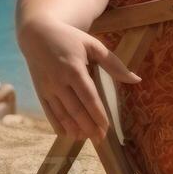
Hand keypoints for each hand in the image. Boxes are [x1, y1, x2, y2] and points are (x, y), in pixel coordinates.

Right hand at [18, 16, 141, 141]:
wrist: (36, 33)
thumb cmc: (69, 38)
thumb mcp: (93, 45)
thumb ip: (114, 63)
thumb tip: (136, 79)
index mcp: (74, 69)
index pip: (89, 98)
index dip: (98, 115)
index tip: (107, 128)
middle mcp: (59, 81)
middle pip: (75, 110)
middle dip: (88, 127)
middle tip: (100, 139)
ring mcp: (47, 88)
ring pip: (61, 114)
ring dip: (74, 128)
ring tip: (86, 139)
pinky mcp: (39, 91)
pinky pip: (48, 112)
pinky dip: (57, 125)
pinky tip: (67, 134)